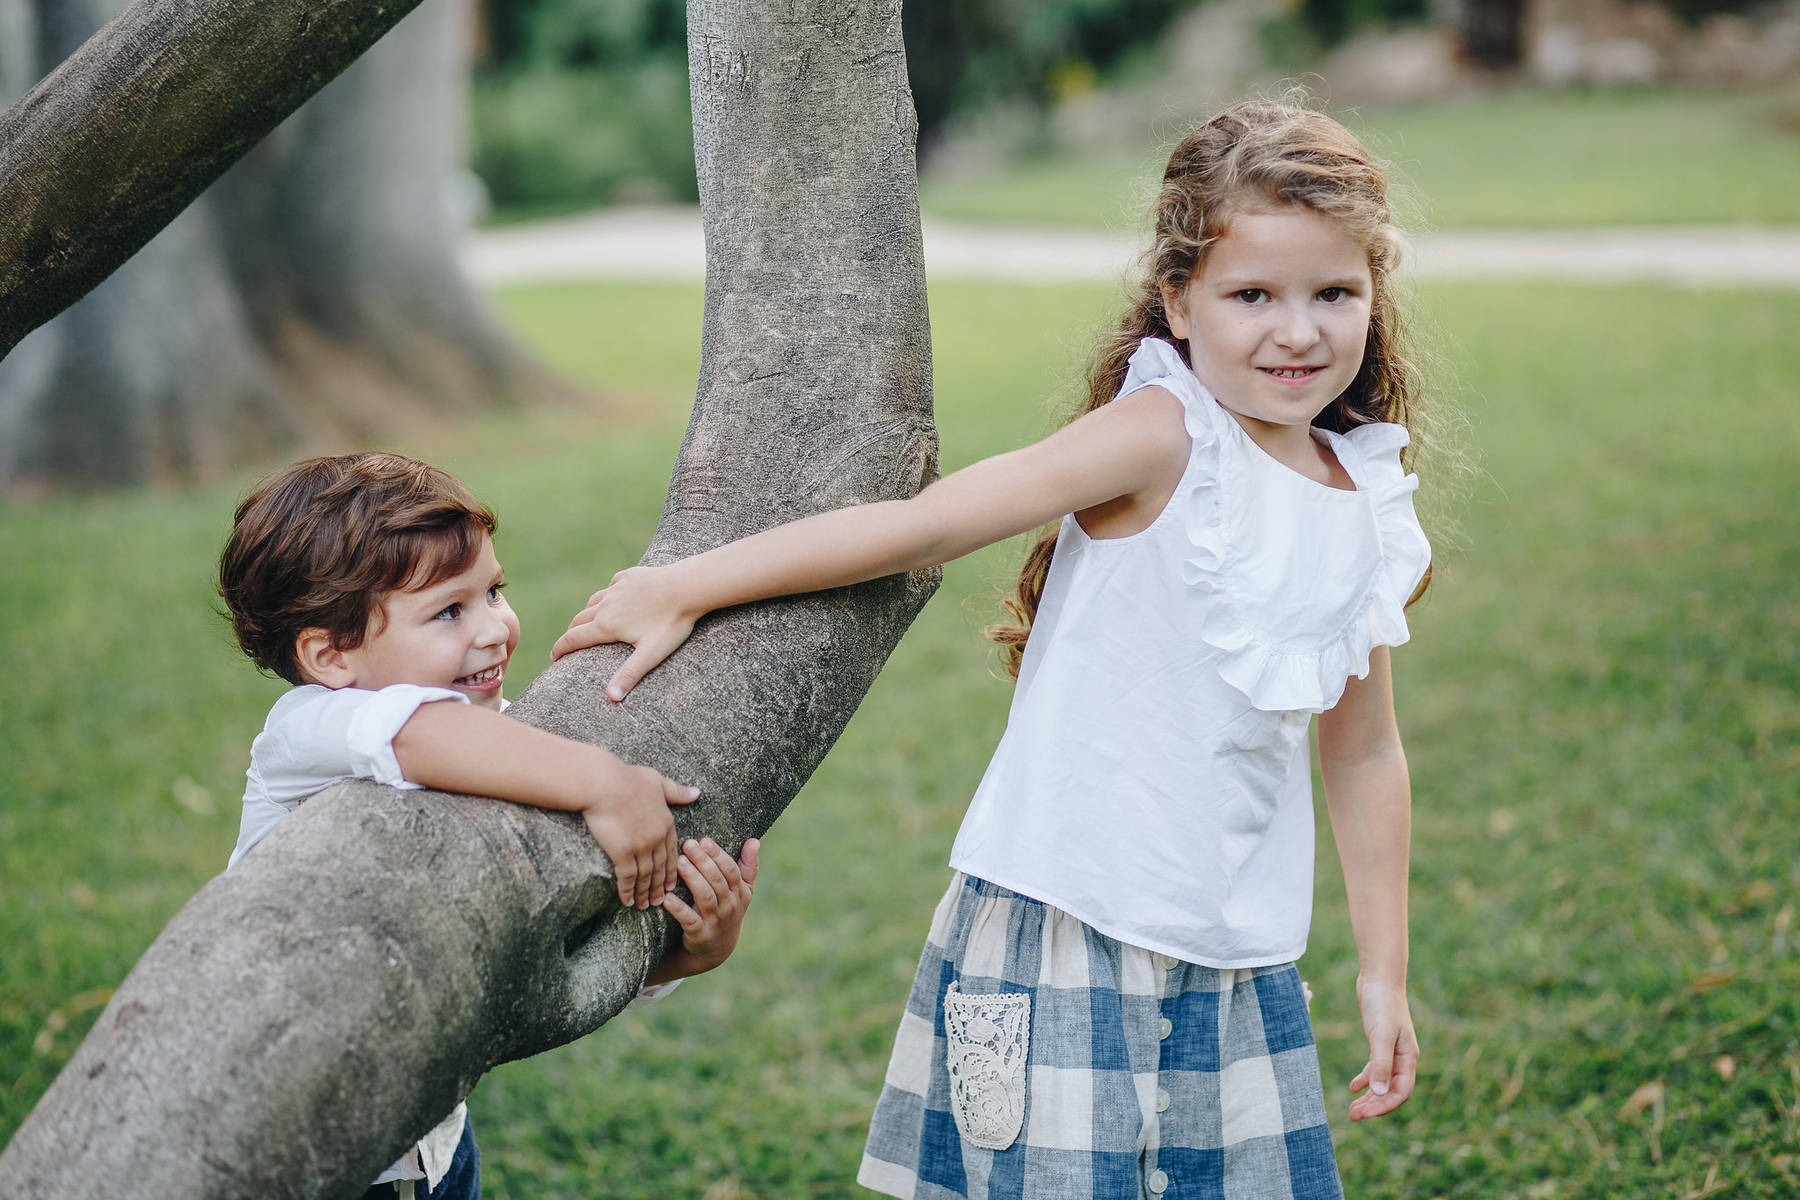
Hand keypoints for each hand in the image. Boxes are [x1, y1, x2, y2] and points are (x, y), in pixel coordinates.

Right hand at [550, 565, 697, 700]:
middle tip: (568, 643)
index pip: (574, 638)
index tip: (553, 657)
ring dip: (586, 614)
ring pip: (593, 601)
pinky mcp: (629, 576)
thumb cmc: (671, 623)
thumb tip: (611, 698)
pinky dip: (606, 595)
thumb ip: (629, 674)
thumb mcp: (651, 654)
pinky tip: (612, 598)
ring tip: (587, 623)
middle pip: (579, 619)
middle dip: (571, 632)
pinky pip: (611, 586)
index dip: (560, 649)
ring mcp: (617, 588)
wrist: (688, 586)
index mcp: (607, 625)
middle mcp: (606, 604)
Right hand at [581, 765, 699, 909]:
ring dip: (644, 893)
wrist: (604, 783)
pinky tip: (626, 901)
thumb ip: (677, 791)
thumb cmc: (627, 778)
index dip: (671, 870)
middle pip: (660, 868)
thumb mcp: (657, 781)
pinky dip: (628, 891)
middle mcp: (657, 837)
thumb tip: (697, 792)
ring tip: (643, 905)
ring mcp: (641, 846)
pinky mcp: (623, 852)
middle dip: (660, 886)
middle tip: (659, 901)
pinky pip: (627, 877)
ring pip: (645, 876)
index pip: (672, 852)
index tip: (671, 884)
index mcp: (666, 822)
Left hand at [659, 837, 758, 975]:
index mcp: (740, 892)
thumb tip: (754, 840)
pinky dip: (678, 909)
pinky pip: (690, 920)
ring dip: (693, 879)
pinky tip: (667, 897)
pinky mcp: (700, 934)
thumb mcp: (743, 890)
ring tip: (680, 863)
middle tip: (688, 845)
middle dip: (703, 861)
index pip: (730, 870)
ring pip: (705, 897)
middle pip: (717, 880)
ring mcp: (715, 920)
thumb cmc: (728, 909)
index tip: (704, 841)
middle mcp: (730, 905)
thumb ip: (748, 866)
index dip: (718, 855)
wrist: (718, 948)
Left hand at [1348, 974, 1417, 1120]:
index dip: (1383, 1106)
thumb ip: (1380, 1063)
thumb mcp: (1381, 1035)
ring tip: (1352, 1109)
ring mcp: (1391, 1051)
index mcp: (1408, 1058)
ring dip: (1368, 1096)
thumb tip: (1378, 1092)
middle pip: (1390, 1091)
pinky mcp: (1379, 1042)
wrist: (1379, 978)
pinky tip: (1353, 1087)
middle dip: (1374, 1106)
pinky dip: (1364, 1079)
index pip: (1400, 1092)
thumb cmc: (1383, 1005)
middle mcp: (1402, 1058)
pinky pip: (1374, 1067)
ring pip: (1381, 1082)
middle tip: (1353, 1116)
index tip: (1364, 1114)